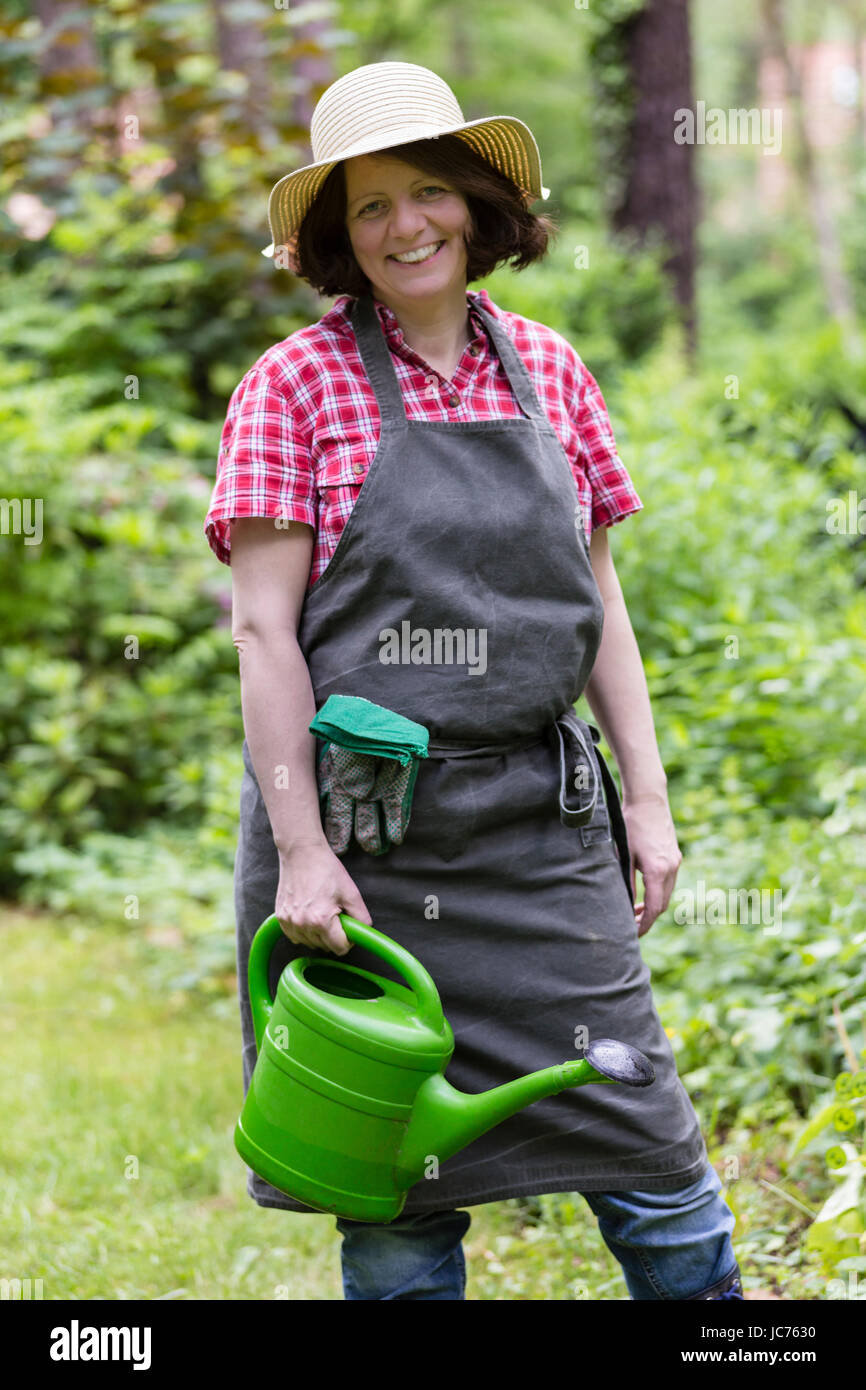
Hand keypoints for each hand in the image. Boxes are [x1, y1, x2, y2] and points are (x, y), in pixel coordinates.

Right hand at [274, 838, 372, 954]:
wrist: (301, 853)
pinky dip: (304, 931)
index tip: (347, 927)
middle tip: (335, 913)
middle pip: (325, 947)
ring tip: (321, 911)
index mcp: (321, 920)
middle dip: (334, 935)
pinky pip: (296, 937)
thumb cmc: (326, 869)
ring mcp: (289, 922)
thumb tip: (363, 932)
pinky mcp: (280, 918)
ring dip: (318, 934)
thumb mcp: (351, 893)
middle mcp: (302, 924)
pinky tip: (309, 914)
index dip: (348, 940)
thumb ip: (361, 917)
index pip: (339, 949)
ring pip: (310, 943)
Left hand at [620, 789, 682, 936]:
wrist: (649, 800)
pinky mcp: (675, 855)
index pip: (654, 908)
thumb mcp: (624, 855)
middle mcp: (671, 868)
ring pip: (667, 893)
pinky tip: (644, 892)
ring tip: (635, 910)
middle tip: (631, 925)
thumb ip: (626, 882)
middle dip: (648, 918)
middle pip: (663, 904)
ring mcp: (676, 861)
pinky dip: (658, 891)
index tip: (632, 934)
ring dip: (654, 904)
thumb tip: (624, 906)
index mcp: (658, 870)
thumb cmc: (631, 825)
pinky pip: (669, 881)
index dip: (644, 924)